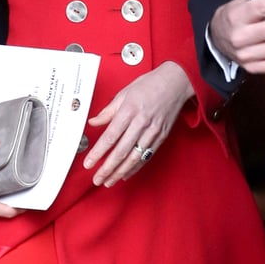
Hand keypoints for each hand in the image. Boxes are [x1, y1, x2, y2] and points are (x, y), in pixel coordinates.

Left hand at [83, 62, 194, 187]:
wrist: (176, 82)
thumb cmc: (150, 85)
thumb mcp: (125, 93)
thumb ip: (108, 111)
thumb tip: (93, 122)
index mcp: (129, 110)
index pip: (110, 137)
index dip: (98, 153)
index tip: (88, 163)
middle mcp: (141, 122)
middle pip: (121, 151)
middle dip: (107, 168)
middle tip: (97, 179)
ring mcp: (153, 131)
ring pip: (134, 157)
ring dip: (120, 172)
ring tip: (109, 181)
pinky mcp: (161, 136)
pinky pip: (146, 156)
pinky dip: (136, 167)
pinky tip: (126, 174)